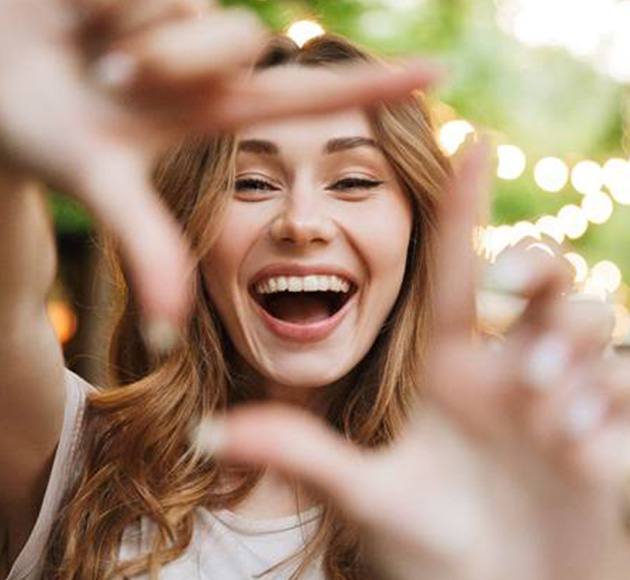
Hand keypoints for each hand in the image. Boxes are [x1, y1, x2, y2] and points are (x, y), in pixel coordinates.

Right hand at [0, 0, 441, 336]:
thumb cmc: (34, 129)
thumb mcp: (98, 181)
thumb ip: (146, 246)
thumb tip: (171, 334)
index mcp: (211, 111)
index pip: (309, 99)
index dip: (375, 87)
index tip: (440, 75)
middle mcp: (205, 59)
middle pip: (233, 41)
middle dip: (167, 60)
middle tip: (108, 77)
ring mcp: (179, 12)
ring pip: (191, 9)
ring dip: (125, 32)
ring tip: (86, 50)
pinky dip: (98, 0)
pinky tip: (73, 12)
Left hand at [195, 144, 629, 579]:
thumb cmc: (432, 554)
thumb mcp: (367, 496)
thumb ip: (301, 455)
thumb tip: (209, 431)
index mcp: (448, 369)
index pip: (453, 271)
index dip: (462, 207)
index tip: (467, 138)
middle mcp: (506, 370)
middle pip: (541, 275)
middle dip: (538, 266)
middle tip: (513, 292)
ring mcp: (562, 398)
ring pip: (591, 320)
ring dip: (574, 352)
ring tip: (548, 418)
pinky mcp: (609, 433)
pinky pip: (625, 388)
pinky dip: (608, 410)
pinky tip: (582, 454)